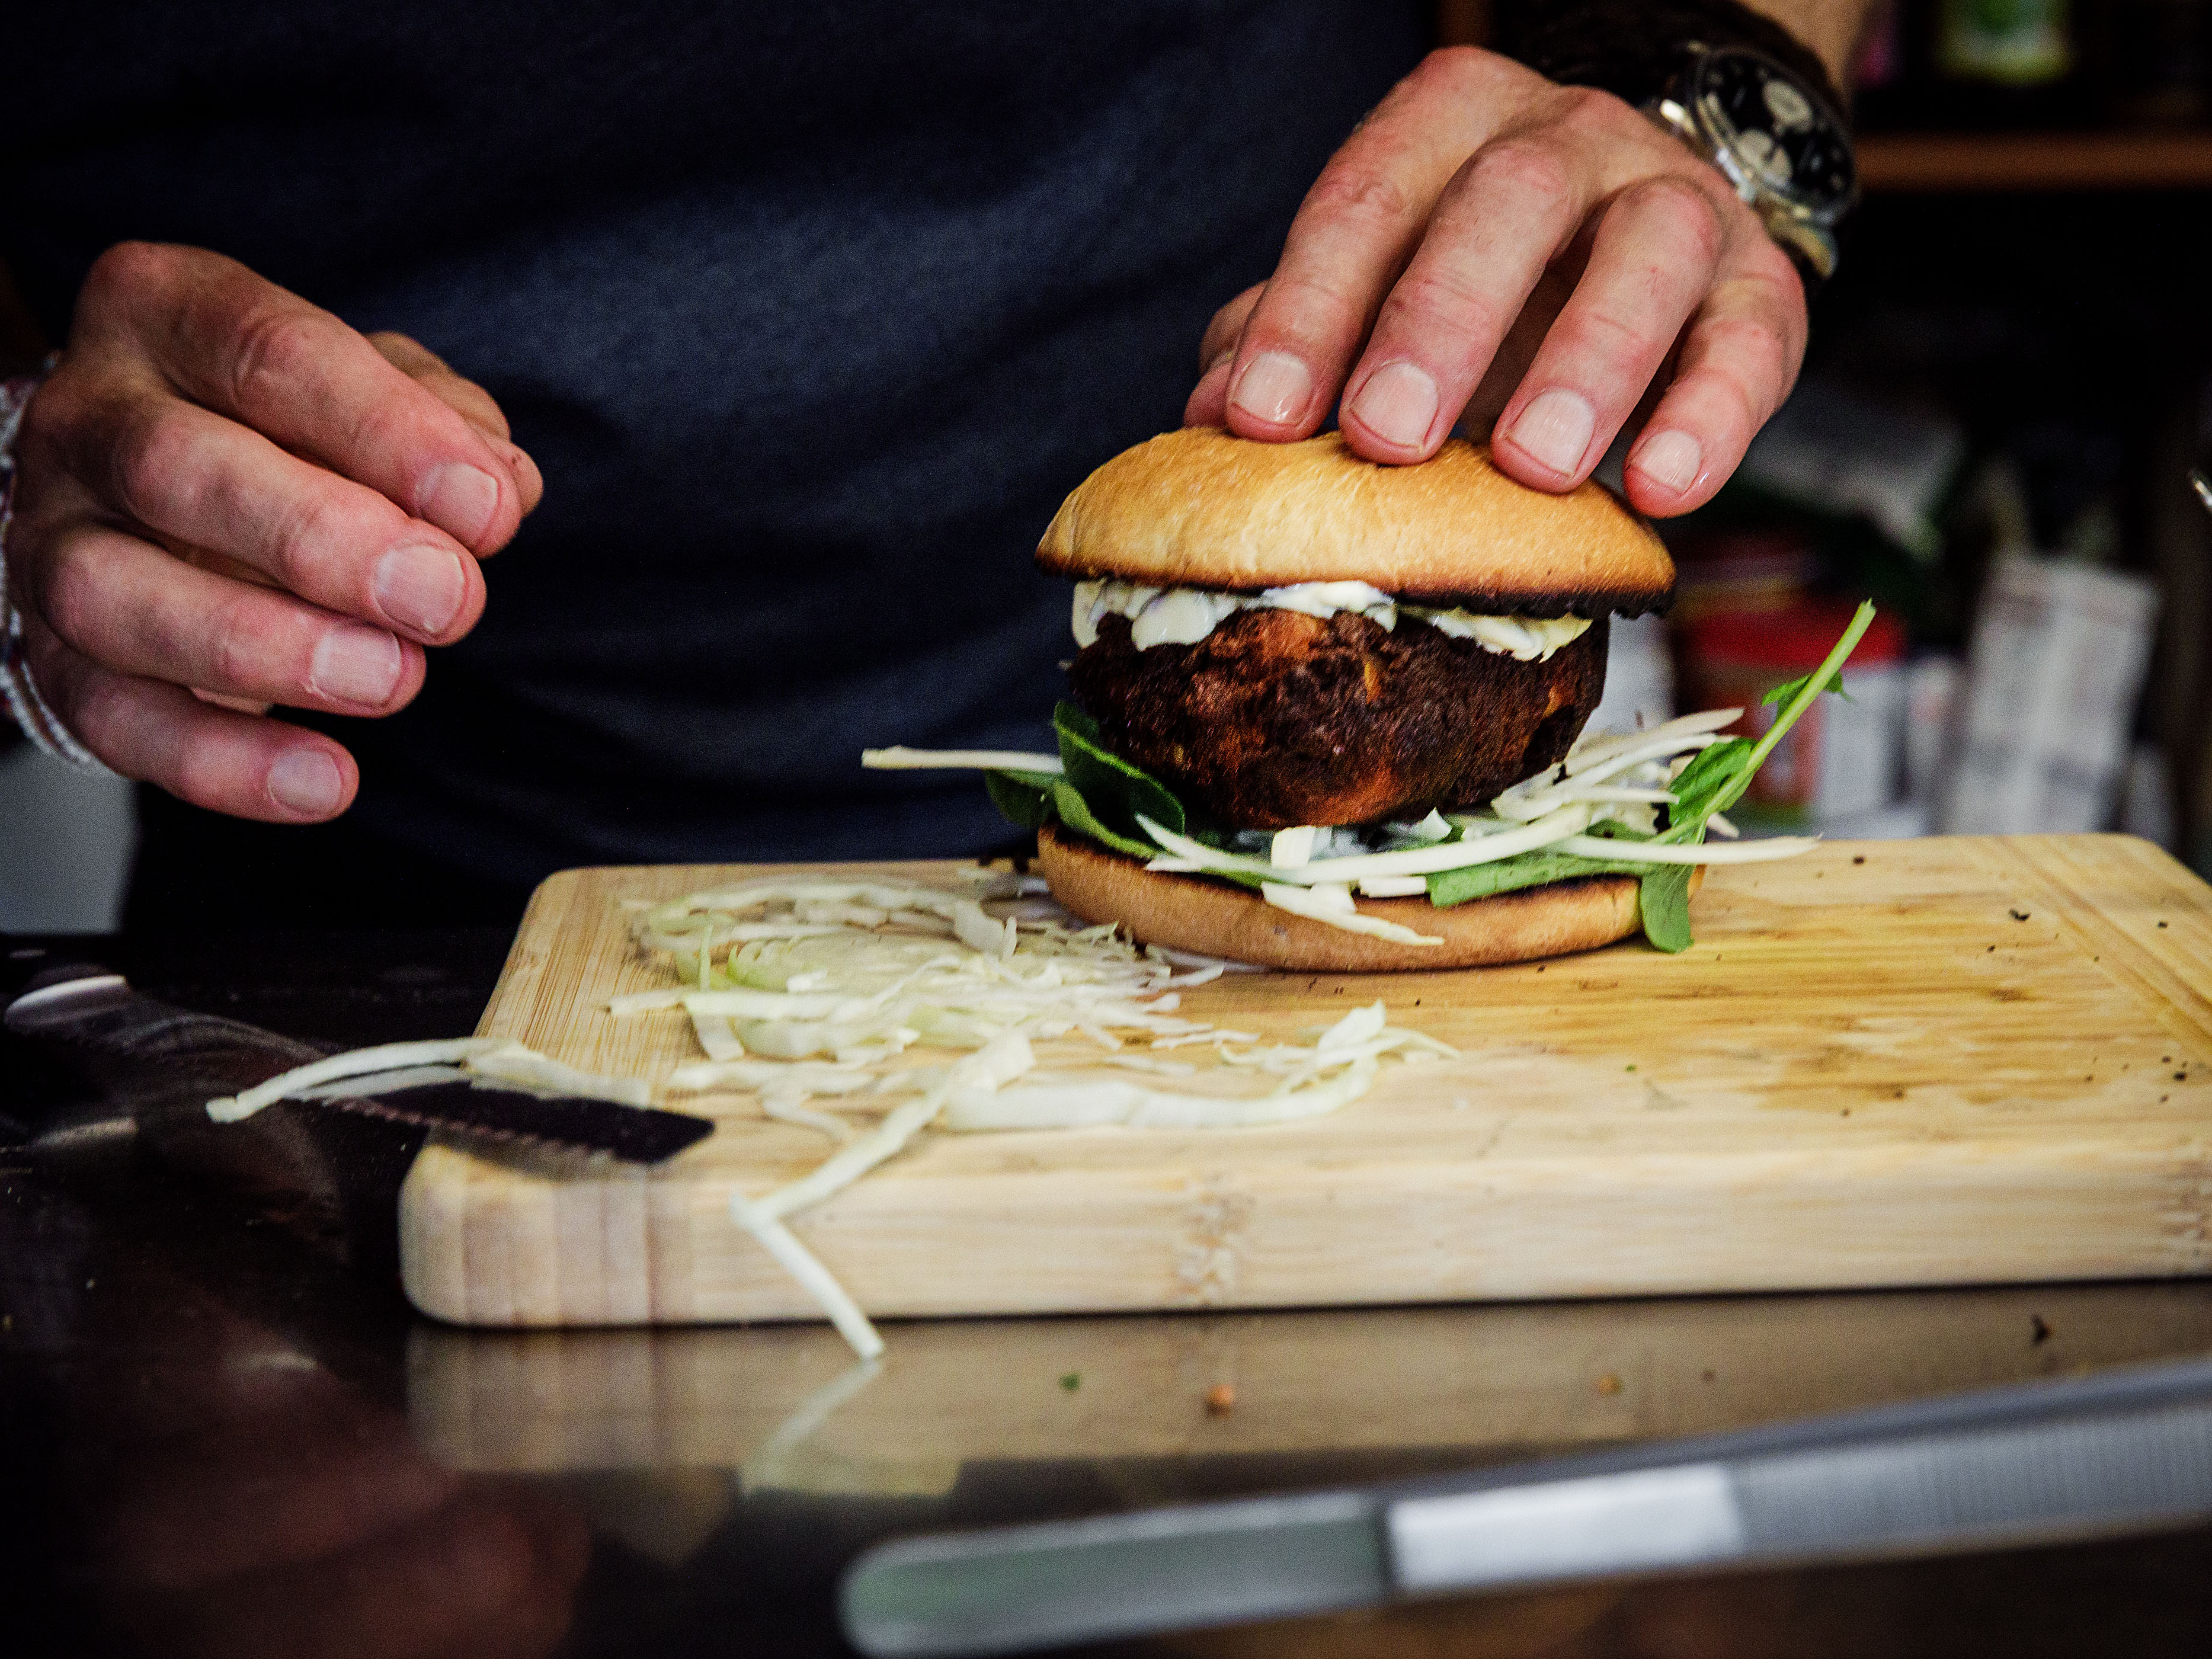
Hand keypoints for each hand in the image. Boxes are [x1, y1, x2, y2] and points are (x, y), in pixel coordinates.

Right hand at [6, 242, 541, 820]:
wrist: (190, 500)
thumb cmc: (301, 430)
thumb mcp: (380, 394)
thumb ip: (446, 425)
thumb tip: (499, 486)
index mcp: (166, 312)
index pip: (269, 352)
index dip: (387, 434)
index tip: (486, 511)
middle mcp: (86, 417)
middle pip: (175, 466)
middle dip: (322, 541)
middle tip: (447, 602)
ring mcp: (47, 537)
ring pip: (113, 595)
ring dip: (265, 646)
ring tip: (395, 680)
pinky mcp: (49, 653)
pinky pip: (111, 718)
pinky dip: (223, 762)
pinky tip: (330, 781)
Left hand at [1185, 48, 1807, 515]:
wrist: (1640, 240)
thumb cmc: (1476, 283)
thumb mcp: (1372, 290)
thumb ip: (1290, 337)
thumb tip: (1205, 421)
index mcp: (1449, 127)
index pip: (1366, 198)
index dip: (1307, 310)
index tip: (1258, 420)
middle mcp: (1569, 141)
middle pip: (1507, 202)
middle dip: (1439, 320)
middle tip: (1387, 434)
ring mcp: (1677, 205)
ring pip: (1649, 249)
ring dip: (1587, 361)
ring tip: (1532, 469)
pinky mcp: (1762, 288)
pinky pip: (1750, 339)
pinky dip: (1710, 415)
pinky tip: (1659, 491)